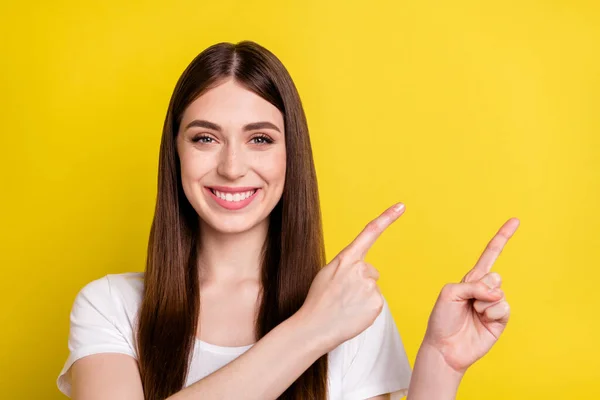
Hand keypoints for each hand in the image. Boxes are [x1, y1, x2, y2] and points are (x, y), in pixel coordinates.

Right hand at [298, 203, 405, 351]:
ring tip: (345, 306)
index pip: (369, 232)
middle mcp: (361, 268)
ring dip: (362, 296)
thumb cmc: (318, 301)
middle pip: (370, 271)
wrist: (315, 326)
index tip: (401, 206)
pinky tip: (353, 313)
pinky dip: (367, 309)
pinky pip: (376, 302)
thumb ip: (346, 266)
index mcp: (346, 258)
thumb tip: (364, 270)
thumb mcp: (327, 273)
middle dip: (360, 281)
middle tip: (343, 295)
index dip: (387, 217)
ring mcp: (370, 286)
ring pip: (372, 288)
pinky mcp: (377, 303)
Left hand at [422, 218, 519, 373]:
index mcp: (471, 280)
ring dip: (483, 303)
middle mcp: (484, 290)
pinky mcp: (500, 320)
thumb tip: (497, 292)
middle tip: (468, 303)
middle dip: (480, 288)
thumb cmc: (442, 319)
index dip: (502, 238)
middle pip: (494, 275)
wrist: (445, 347)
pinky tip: (482, 320)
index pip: (490, 254)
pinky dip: (492, 313)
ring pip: (499, 292)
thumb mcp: (449, 293)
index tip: (515, 220)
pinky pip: (503, 306)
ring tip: (472, 314)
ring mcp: (493, 305)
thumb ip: (473, 285)